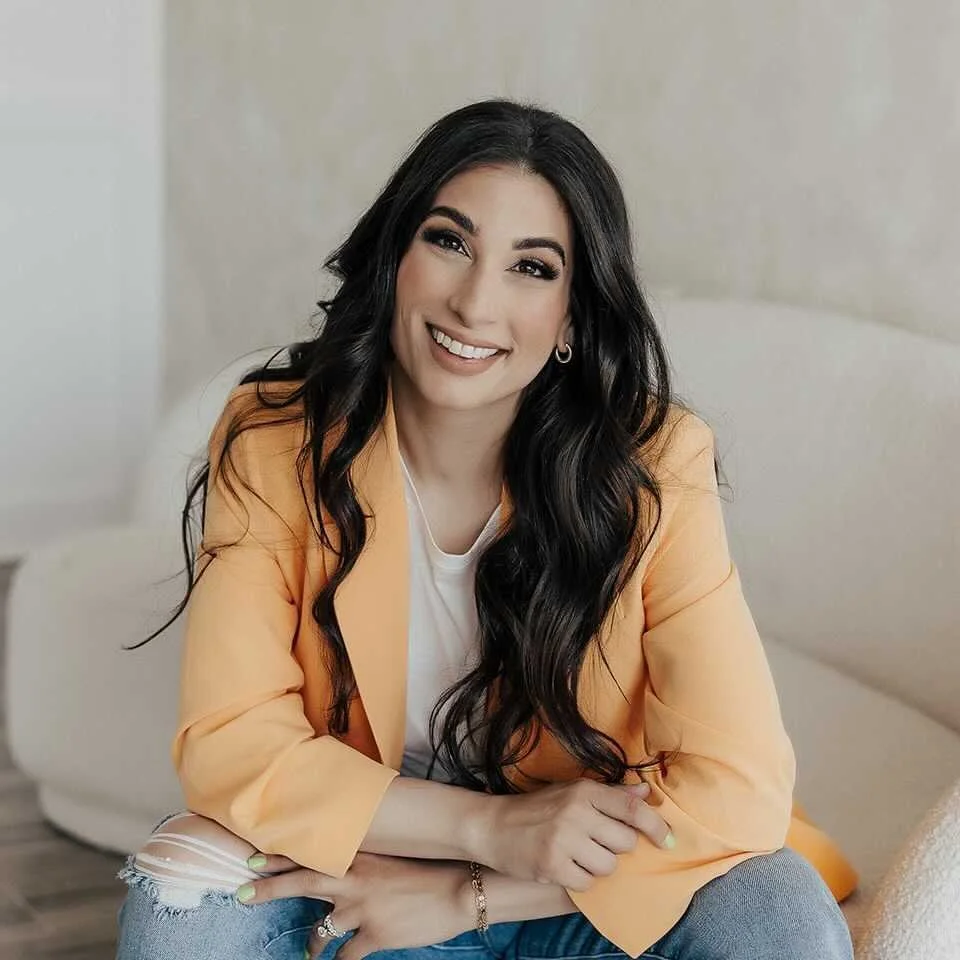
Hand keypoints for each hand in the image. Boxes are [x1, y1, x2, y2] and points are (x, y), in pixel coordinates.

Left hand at [235, 851, 473, 959]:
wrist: (458, 890)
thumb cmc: (430, 869)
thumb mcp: (393, 857)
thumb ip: (366, 861)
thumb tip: (348, 863)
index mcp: (359, 857)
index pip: (312, 853)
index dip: (281, 856)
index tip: (253, 856)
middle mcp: (354, 881)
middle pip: (302, 882)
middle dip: (269, 888)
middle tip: (242, 893)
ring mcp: (362, 910)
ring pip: (322, 929)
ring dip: (312, 942)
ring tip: (308, 950)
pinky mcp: (374, 936)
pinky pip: (347, 955)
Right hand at [481, 779, 672, 890]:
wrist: (492, 825)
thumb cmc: (537, 808)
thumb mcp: (570, 792)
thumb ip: (610, 795)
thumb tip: (646, 793)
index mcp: (583, 791)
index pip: (632, 809)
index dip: (656, 826)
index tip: (668, 840)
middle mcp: (575, 813)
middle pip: (625, 842)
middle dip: (616, 847)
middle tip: (596, 842)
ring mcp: (563, 840)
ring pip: (609, 865)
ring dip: (599, 865)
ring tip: (579, 855)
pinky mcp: (552, 866)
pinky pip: (588, 883)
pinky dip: (581, 879)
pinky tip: (566, 867)